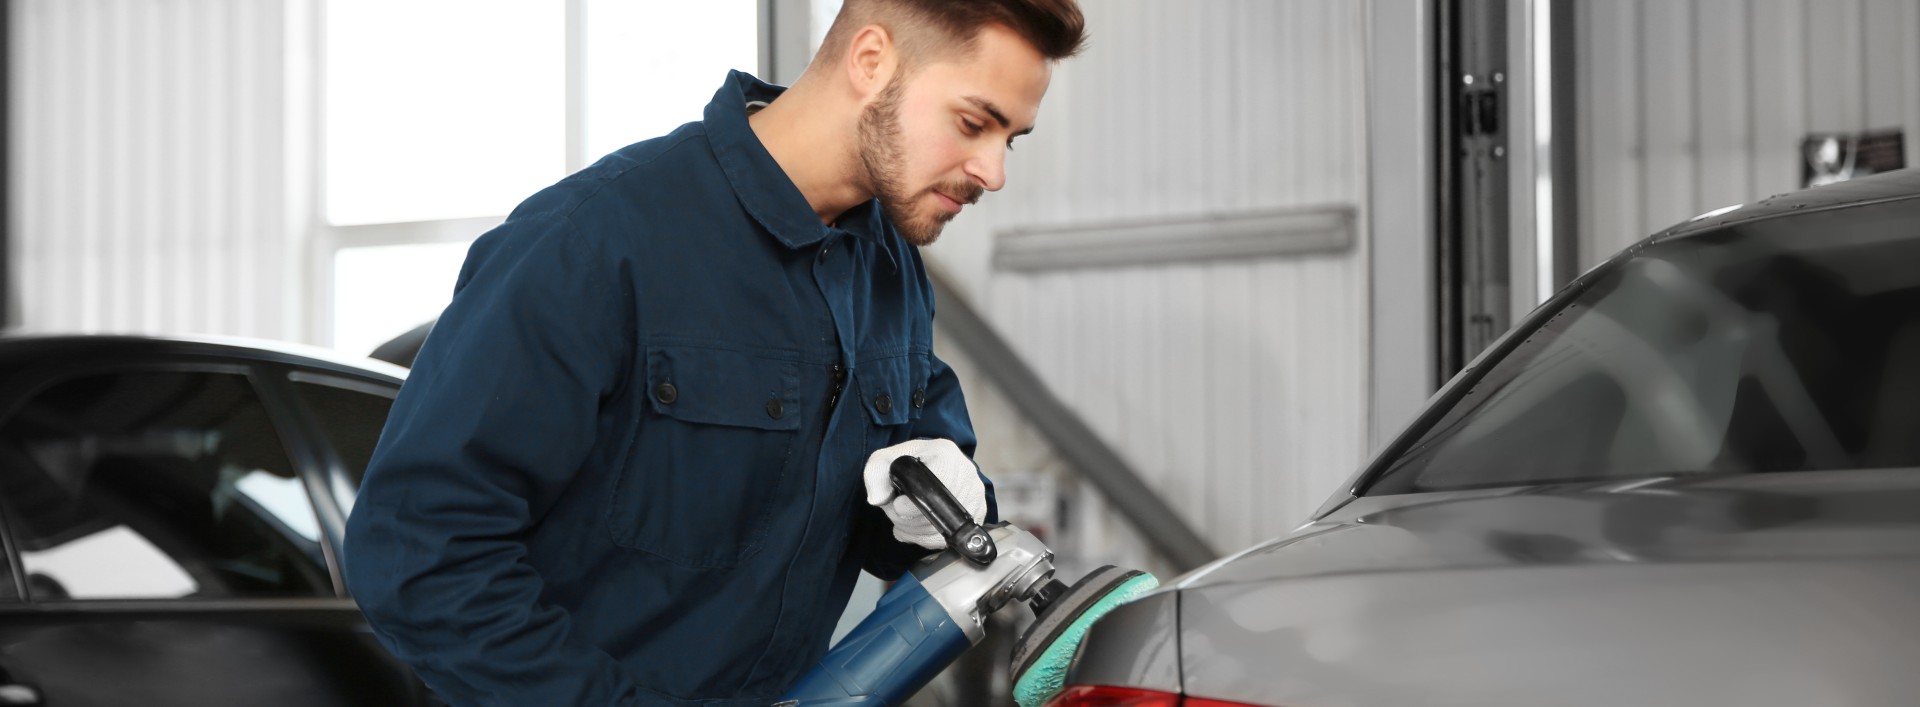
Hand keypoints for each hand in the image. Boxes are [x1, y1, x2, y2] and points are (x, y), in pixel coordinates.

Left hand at [862, 438, 986, 549]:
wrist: (936, 464)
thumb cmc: (912, 462)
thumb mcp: (886, 459)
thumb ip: (875, 474)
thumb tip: (878, 499)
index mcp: (945, 453)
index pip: (931, 489)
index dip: (910, 505)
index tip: (897, 505)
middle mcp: (966, 473)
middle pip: (934, 514)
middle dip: (907, 519)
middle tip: (896, 510)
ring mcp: (975, 495)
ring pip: (940, 530)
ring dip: (915, 530)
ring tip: (906, 517)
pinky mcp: (978, 514)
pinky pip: (948, 538)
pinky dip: (927, 538)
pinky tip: (918, 525)